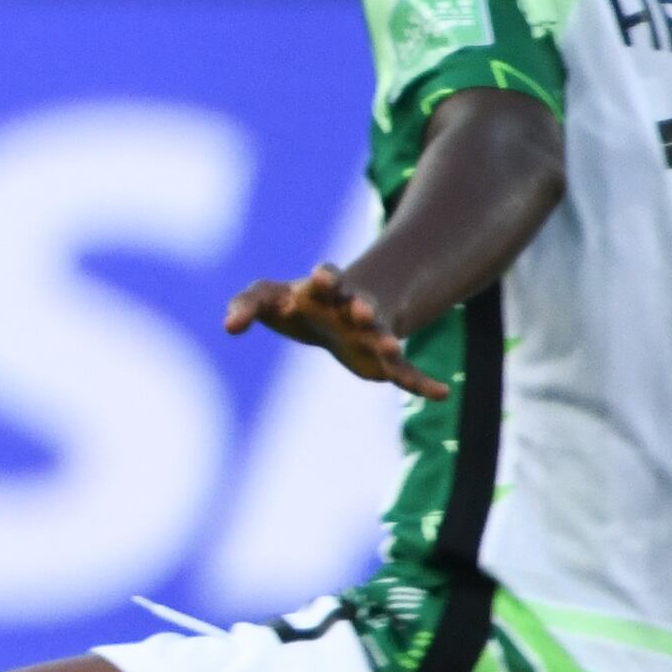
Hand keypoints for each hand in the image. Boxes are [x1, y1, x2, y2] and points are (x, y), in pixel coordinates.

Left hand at [225, 264, 448, 398]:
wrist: (331, 317)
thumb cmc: (293, 303)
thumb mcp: (265, 299)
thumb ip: (245, 306)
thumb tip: (229, 327)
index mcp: (325, 290)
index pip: (328, 278)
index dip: (325, 278)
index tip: (321, 280)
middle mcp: (354, 308)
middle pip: (361, 305)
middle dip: (361, 307)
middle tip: (361, 311)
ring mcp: (371, 332)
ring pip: (383, 336)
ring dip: (386, 341)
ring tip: (390, 349)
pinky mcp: (382, 360)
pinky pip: (406, 371)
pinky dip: (422, 382)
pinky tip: (441, 393)